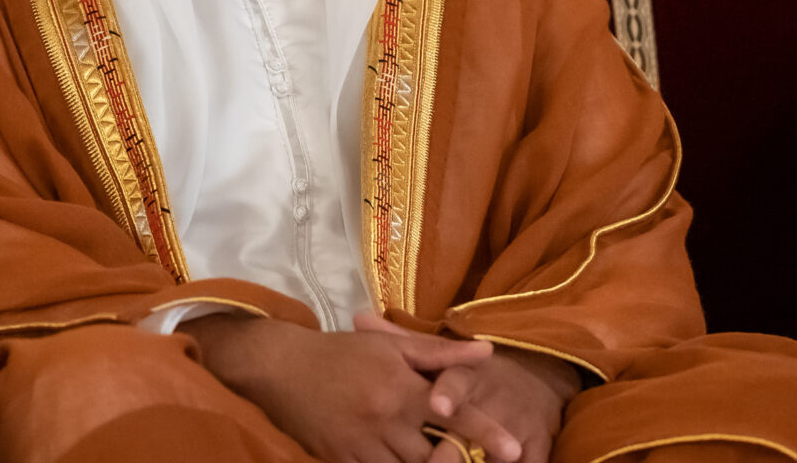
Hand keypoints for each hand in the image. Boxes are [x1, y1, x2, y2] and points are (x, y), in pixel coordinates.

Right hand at [180, 313, 491, 462]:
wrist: (282, 367)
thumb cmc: (341, 352)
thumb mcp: (389, 346)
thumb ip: (439, 352)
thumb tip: (487, 351)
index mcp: (401, 386)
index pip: (453, 412)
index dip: (484, 433)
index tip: (514, 449)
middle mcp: (386, 419)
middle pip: (435, 455)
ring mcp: (363, 446)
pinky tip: (403, 461)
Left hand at [355, 313, 580, 462]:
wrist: (536, 375)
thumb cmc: (474, 370)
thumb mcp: (442, 352)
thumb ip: (401, 340)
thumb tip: (357, 318)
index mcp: (468, 374)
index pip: (458, 381)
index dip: (448, 394)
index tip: (437, 404)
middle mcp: (494, 399)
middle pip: (474, 427)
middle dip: (454, 450)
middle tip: (433, 461)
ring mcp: (519, 426)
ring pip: (496, 456)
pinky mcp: (540, 448)